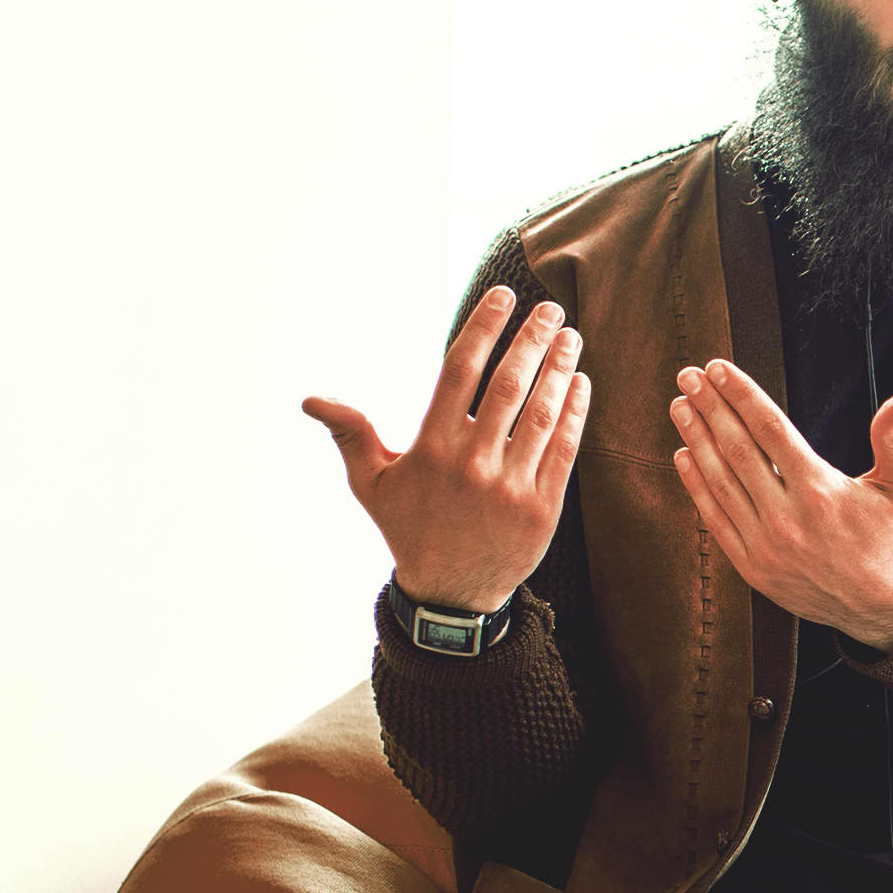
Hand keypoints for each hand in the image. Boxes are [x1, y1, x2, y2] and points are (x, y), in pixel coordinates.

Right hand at [303, 285, 588, 611]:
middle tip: (550, 309)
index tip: (503, 296)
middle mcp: (472, 465)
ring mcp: (511, 487)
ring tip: (570, 336)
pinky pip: (565, 449)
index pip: (461, 371)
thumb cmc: (410, 528)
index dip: (483, 327)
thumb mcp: (371, 485)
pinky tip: (581, 382)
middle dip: (532, 339)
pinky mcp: (543, 507)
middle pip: (508, 385)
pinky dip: (576, 411)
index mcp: (432, 450)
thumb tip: (312, 400)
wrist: (452, 596)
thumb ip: (350, 435)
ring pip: (543, 413)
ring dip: (560, 368)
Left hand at [669, 358, 892, 647]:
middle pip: (737, 450)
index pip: (770, 430)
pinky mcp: (754, 569)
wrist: (888, 610)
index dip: (741, 395)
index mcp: (822, 492)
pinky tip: (684, 456)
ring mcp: (766, 547)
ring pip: (720, 482)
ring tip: (680, 406)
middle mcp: (787, 519)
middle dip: (710, 408)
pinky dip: (697, 486)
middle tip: (688, 376)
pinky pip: (716, 519)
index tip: (718, 369)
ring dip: (696, 439)